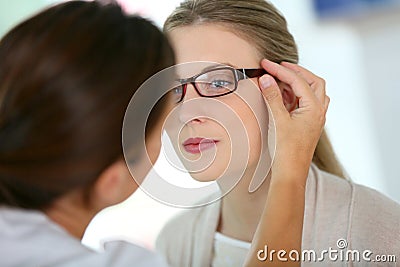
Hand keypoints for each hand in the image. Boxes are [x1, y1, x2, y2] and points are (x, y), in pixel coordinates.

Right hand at [259, 59, 328, 183]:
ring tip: (278, 79)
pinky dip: (294, 95)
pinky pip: (304, 102)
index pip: (298, 81)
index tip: (266, 64)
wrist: (290, 173)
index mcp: (314, 109)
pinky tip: (281, 95)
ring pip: (311, 92)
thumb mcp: (278, 120)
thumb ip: (272, 97)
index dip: (281, 70)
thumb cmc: (287, 151)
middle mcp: (318, 111)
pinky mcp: (307, 124)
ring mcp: (313, 118)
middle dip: (296, 72)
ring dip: (296, 82)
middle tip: (278, 67)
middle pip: (312, 82)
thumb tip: (266, 78)